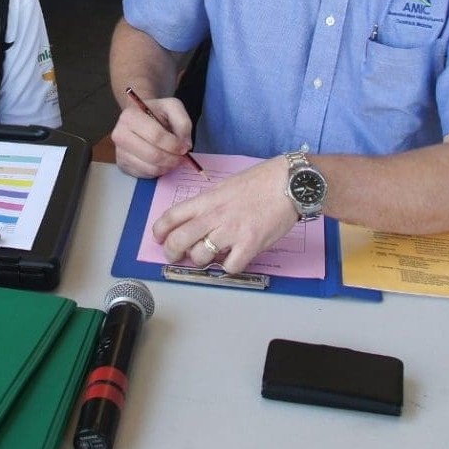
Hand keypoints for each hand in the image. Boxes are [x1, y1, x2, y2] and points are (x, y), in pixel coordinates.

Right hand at [111, 96, 193, 177]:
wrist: (141, 118)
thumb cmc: (156, 112)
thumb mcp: (172, 107)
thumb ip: (182, 122)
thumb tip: (185, 145)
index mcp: (130, 116)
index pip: (156, 136)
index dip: (174, 145)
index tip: (184, 147)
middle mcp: (120, 134)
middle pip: (152, 155)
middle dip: (172, 159)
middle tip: (181, 158)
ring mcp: (119, 152)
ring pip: (150, 168)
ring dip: (167, 167)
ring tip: (173, 159)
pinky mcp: (122, 165)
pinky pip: (145, 175)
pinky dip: (158, 172)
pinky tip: (162, 162)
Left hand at [151, 155, 298, 273]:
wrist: (289, 183)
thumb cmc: (260, 182)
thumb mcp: (225, 187)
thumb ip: (209, 205)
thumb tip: (197, 221)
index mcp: (207, 200)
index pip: (171, 216)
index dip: (160, 230)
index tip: (159, 238)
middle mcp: (215, 216)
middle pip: (179, 241)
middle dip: (172, 253)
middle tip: (176, 256)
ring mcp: (231, 232)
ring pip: (200, 257)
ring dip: (201, 260)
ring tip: (210, 255)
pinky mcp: (250, 245)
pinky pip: (229, 267)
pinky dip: (229, 267)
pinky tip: (234, 258)